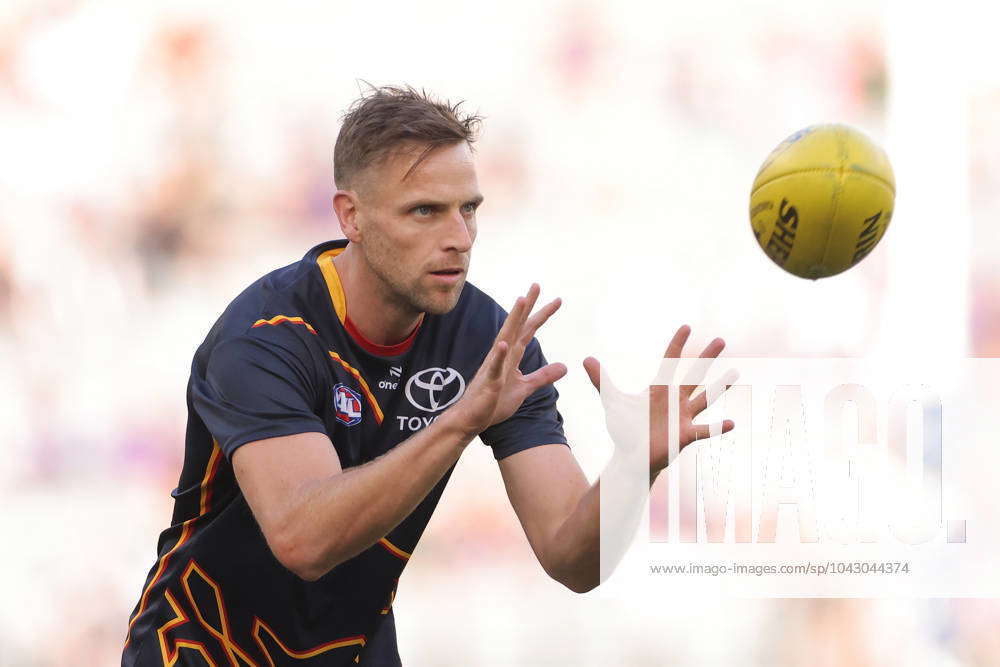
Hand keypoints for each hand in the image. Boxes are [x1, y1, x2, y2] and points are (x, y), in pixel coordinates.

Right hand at [447, 284, 566, 437]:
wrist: (471, 419)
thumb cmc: (494, 402)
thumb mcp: (524, 388)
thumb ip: (542, 376)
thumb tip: (564, 366)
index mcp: (512, 355)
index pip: (529, 330)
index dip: (542, 315)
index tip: (556, 300)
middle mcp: (503, 355)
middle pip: (518, 326)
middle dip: (527, 306)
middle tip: (537, 285)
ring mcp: (495, 366)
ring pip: (506, 338)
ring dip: (513, 320)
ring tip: (521, 301)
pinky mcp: (490, 382)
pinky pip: (495, 367)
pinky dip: (500, 355)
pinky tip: (504, 344)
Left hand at [583, 325, 735, 473]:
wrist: (631, 457)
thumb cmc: (625, 429)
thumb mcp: (612, 402)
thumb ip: (601, 380)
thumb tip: (585, 359)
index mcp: (659, 389)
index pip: (670, 361)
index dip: (677, 344)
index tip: (687, 327)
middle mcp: (675, 400)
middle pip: (694, 375)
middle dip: (706, 357)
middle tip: (720, 340)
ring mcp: (682, 417)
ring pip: (704, 399)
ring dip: (719, 387)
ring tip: (735, 374)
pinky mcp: (685, 435)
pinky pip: (704, 430)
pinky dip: (717, 428)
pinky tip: (732, 423)